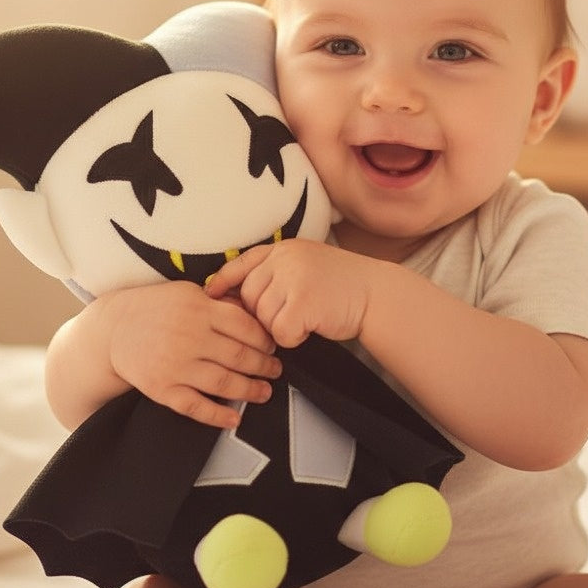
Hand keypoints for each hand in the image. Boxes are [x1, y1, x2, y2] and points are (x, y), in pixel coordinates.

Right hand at [104, 281, 280, 428]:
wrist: (112, 329)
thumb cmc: (155, 308)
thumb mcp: (187, 292)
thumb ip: (219, 303)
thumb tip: (254, 315)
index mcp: (198, 308)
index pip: (245, 326)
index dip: (264, 338)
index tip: (272, 345)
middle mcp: (189, 337)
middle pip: (239, 356)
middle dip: (264, 365)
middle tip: (275, 369)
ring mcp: (175, 365)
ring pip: (224, 383)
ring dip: (251, 390)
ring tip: (265, 392)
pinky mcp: (162, 389)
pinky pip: (196, 407)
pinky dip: (218, 416)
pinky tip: (234, 418)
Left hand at [205, 239, 370, 347]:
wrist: (377, 294)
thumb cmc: (340, 285)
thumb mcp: (304, 266)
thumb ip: (274, 273)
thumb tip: (234, 294)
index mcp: (283, 248)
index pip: (242, 263)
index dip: (223, 281)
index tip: (210, 295)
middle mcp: (286, 259)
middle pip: (250, 296)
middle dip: (262, 313)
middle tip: (287, 316)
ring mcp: (295, 279)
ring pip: (263, 317)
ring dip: (280, 326)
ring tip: (305, 318)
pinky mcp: (304, 303)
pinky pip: (280, 332)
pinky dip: (293, 338)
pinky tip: (311, 327)